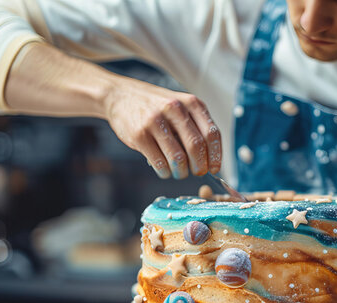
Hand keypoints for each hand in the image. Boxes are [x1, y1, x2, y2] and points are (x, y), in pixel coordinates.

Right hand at [103, 78, 221, 178]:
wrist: (121, 96)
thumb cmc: (155, 106)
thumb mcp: (180, 106)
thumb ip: (195, 126)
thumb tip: (210, 159)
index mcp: (191, 103)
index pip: (212, 133)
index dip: (216, 156)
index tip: (214, 168)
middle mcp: (174, 109)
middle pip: (196, 147)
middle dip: (199, 166)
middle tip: (197, 172)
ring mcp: (155, 121)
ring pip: (178, 158)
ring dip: (181, 172)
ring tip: (179, 172)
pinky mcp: (140, 135)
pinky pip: (159, 162)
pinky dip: (165, 172)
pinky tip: (164, 170)